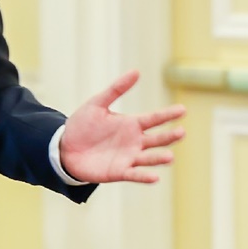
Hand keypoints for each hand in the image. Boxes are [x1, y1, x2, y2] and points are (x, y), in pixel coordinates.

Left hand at [58, 70, 185, 184]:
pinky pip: (134, 174)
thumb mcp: (97, 103)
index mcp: (131, 124)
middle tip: (181, 132)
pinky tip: (155, 177)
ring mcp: (128, 157)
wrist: (64, 148)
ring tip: (170, 157)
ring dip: (159, 158)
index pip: (154, 118)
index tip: (183, 109)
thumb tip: (136, 71)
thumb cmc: (83, 125)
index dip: (168, 114)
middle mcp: (135, 141)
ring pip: (149, 158)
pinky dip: (145, 176)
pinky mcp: (119, 172)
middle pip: (156, 139)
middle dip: (169, 136)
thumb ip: (116, 89)